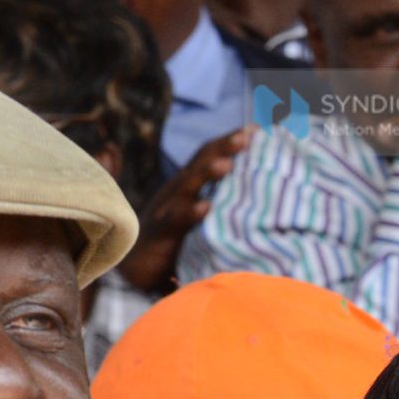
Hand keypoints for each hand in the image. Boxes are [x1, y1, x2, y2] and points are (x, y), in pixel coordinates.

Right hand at [118, 128, 249, 294]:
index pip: (209, 156)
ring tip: (227, 165)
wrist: (138, 268)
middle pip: (200, 162)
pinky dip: (190, 212)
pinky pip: (175, 219)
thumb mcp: (203, 220)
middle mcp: (178, 191)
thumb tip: (260, 198)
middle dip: (224, 147)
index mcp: (189, 186)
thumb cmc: (177, 243)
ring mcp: (167, 209)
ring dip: (207, 173)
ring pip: (187, 185)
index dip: (230, 142)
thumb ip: (223, 207)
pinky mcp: (161, 232)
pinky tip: (205, 208)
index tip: (256, 130)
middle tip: (247, 136)